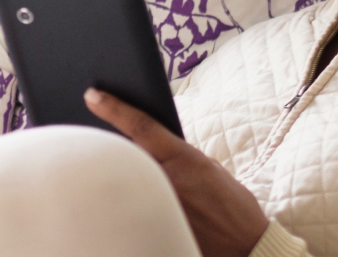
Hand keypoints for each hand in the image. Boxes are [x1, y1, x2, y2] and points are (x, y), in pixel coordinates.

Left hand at [86, 88, 267, 256]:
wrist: (245, 246)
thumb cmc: (233, 205)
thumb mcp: (209, 169)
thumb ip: (178, 155)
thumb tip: (150, 149)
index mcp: (185, 158)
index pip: (142, 126)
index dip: (114, 108)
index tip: (92, 95)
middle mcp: (167, 179)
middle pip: (126, 155)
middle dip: (115, 149)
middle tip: (98, 139)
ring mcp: (159, 204)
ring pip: (126, 181)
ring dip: (123, 177)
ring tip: (117, 175)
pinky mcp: (154, 225)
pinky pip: (132, 206)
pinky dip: (130, 200)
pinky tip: (128, 202)